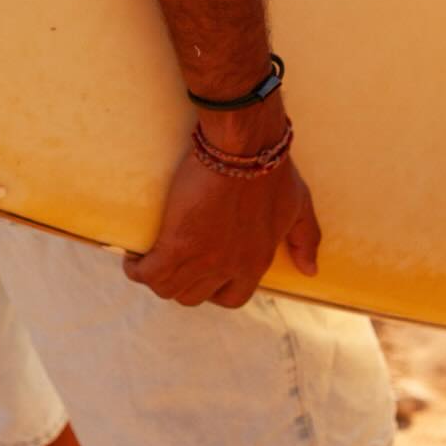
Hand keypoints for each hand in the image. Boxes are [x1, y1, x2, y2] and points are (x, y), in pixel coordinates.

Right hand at [124, 128, 320, 308]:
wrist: (242, 148)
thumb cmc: (272, 172)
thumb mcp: (300, 206)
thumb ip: (306, 239)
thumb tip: (311, 270)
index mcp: (255, 262)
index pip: (232, 297)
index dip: (215, 289)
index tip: (205, 272)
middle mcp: (228, 269)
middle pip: (195, 295)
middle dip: (183, 283)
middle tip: (173, 261)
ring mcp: (201, 260)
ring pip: (169, 289)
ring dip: (157, 279)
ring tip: (148, 261)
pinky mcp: (176, 245)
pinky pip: (148, 273)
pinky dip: (137, 270)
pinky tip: (134, 258)